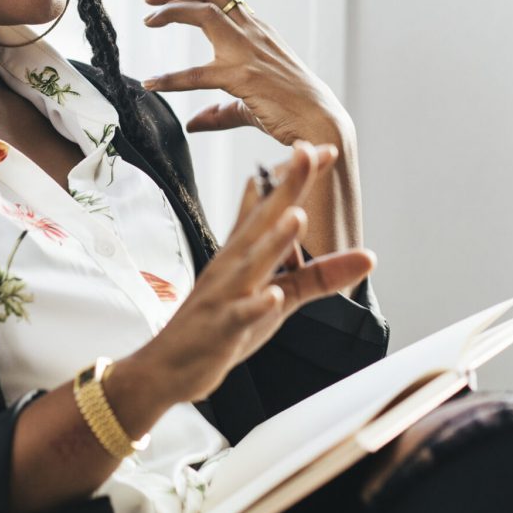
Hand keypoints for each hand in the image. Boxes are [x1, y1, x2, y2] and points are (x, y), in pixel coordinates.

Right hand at [137, 141, 374, 404]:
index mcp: (247, 252)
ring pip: (253, 263)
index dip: (298, 178)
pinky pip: (241, 316)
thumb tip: (345, 241)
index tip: (323, 147)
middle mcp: (235, 264)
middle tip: (307, 153)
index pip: (276, 208)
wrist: (167, 365)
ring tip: (296, 216)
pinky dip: (256, 306)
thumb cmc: (222, 323)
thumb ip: (315, 273)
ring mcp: (227, 294)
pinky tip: (273, 297)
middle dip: (288, 188)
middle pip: (265, 221)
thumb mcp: (278, 298)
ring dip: (275, 240)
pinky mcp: (222, 328)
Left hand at [141, 0, 349, 147]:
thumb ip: (220, 111)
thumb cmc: (293, 110)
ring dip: (172, 11)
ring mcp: (248, 52)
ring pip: (205, 14)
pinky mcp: (243, 77)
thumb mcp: (251, 103)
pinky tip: (153, 83)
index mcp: (259, 32)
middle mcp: (253, 33)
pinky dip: (171, 78)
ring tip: (149, 19)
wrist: (320, 120)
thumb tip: (194, 122)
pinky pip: (197, 74)